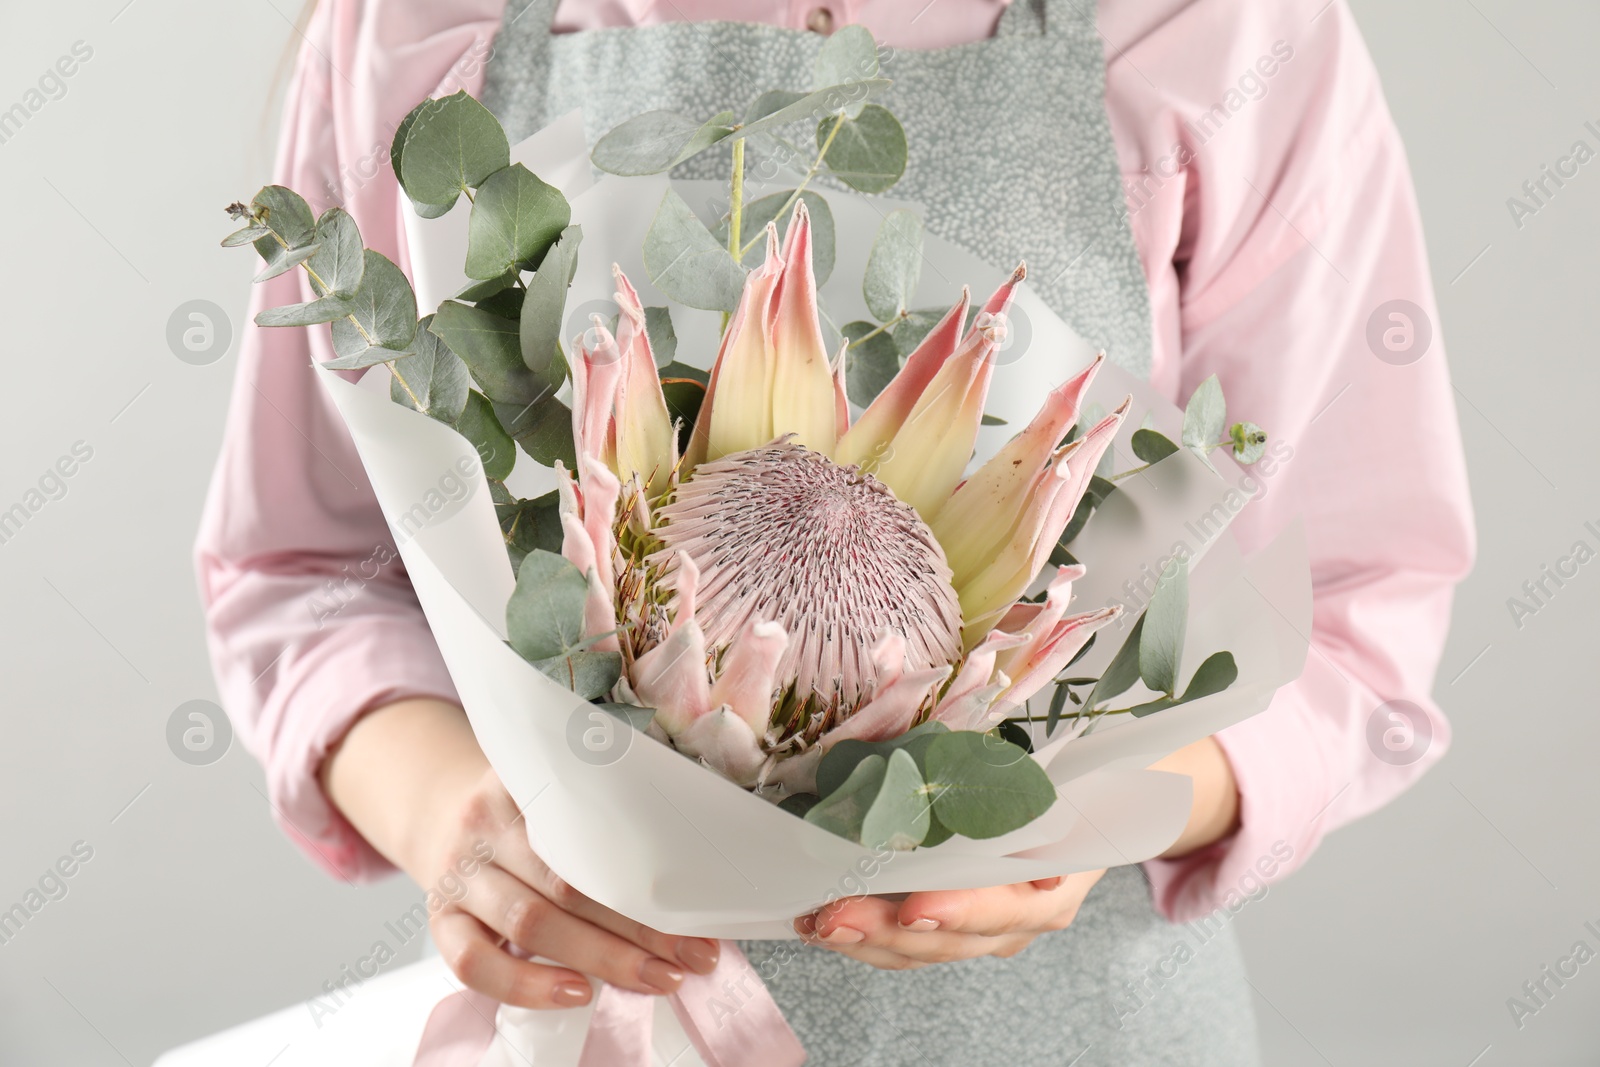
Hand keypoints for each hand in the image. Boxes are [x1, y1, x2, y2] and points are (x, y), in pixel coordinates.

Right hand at [322, 699, 721, 1008]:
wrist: (440, 814)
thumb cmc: (525, 813)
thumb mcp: (556, 790)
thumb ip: (605, 814)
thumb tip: (692, 873)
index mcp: (526, 779)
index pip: (591, 828)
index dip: (645, 872)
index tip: (698, 908)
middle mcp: (485, 823)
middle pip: (568, 882)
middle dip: (639, 926)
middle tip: (694, 956)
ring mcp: (458, 873)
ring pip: (531, 921)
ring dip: (602, 958)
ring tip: (658, 979)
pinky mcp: (439, 920)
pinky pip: (473, 963)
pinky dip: (527, 985)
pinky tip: (578, 994)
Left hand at [789, 735, 1240, 970]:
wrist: (1113, 803)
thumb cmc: (1080, 775)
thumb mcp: (1060, 765)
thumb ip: (1013, 770)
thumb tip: (952, 746)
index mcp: (1056, 880)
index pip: (1006, 906)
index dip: (962, 910)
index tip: (916, 907)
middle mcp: (1022, 914)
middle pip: (953, 938)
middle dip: (885, 931)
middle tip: (830, 918)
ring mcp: (990, 927)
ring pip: (923, 949)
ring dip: (864, 940)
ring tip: (812, 923)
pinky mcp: (959, 924)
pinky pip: (910, 943)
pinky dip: (867, 936)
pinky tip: (821, 922)